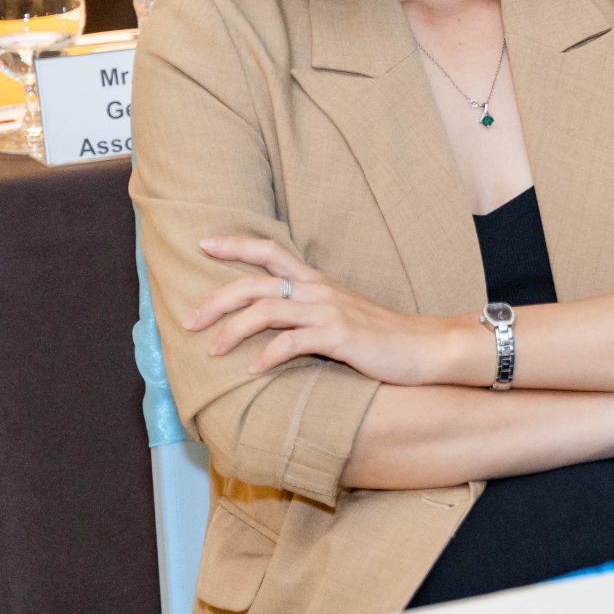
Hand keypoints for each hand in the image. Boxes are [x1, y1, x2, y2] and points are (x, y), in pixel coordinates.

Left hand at [185, 235, 477, 384]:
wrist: (424, 347)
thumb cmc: (381, 336)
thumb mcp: (342, 313)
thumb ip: (309, 310)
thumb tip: (274, 318)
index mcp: (318, 282)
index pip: (272, 251)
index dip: (237, 245)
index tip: (204, 244)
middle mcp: (320, 290)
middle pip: (256, 284)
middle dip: (217, 299)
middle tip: (188, 319)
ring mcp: (330, 312)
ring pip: (267, 311)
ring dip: (233, 330)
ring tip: (212, 349)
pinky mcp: (339, 337)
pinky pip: (292, 343)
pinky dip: (267, 356)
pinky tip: (253, 369)